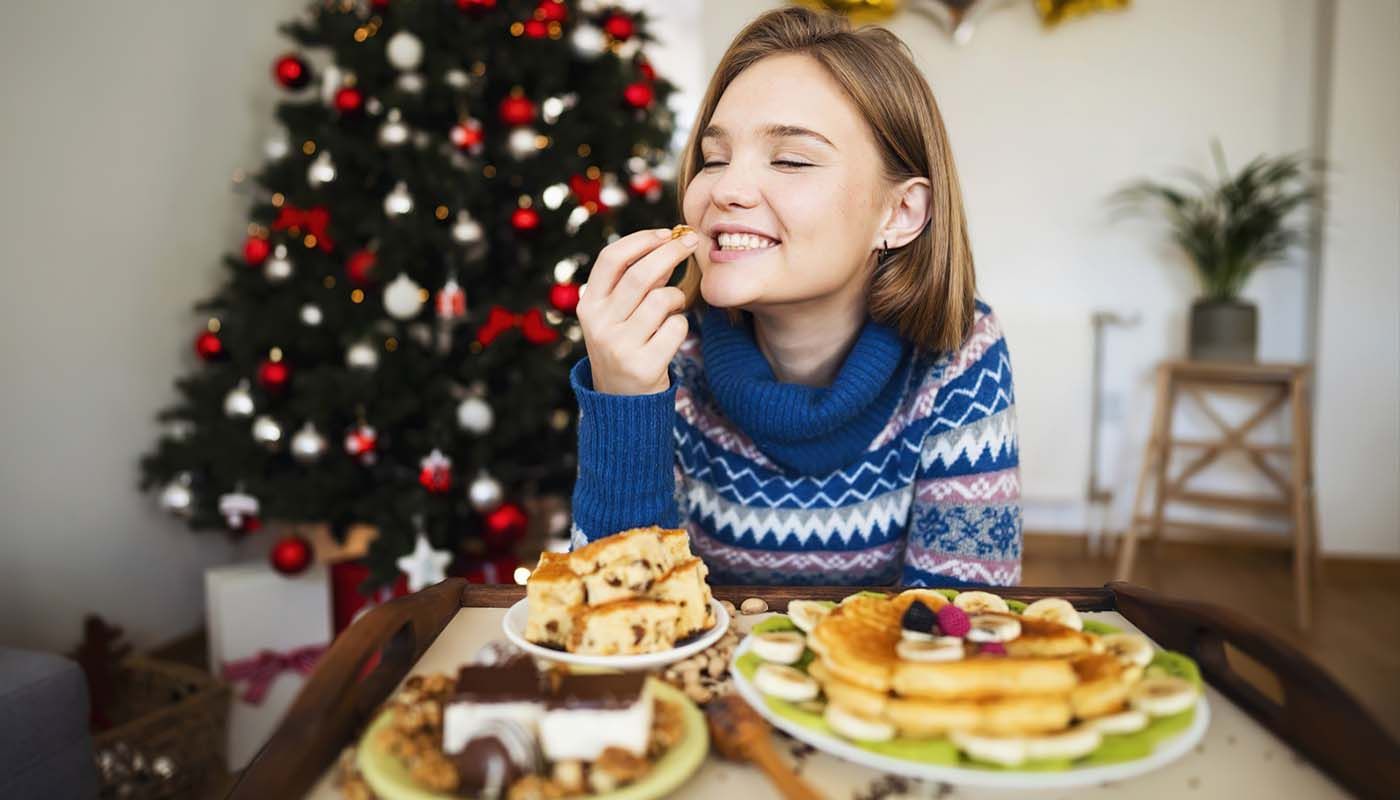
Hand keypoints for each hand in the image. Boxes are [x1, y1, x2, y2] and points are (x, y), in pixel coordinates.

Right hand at [577, 226, 702, 394]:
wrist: (620, 401)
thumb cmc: (625, 345)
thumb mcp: (616, 314)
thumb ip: (636, 282)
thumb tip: (668, 241)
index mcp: (588, 305)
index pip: (611, 258)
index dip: (641, 239)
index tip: (666, 232)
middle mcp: (599, 324)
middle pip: (640, 274)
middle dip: (671, 252)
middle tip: (692, 242)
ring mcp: (620, 346)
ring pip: (662, 300)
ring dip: (677, 296)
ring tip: (674, 306)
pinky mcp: (644, 366)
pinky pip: (677, 327)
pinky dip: (681, 324)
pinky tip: (671, 334)